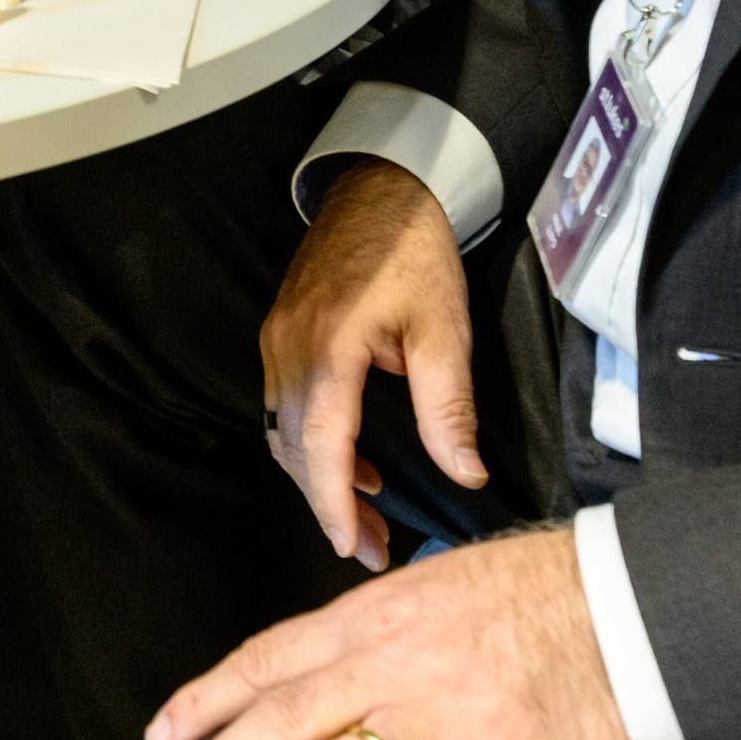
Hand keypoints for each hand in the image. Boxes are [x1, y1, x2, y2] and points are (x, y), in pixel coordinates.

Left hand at [138, 529, 633, 739]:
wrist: (628, 598)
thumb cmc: (529, 593)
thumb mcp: (431, 589)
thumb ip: (371, 634)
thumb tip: (315, 671)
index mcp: (370, 619)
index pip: (269, 660)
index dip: (209, 699)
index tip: (160, 737)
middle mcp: (395, 666)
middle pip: (288, 720)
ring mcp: (450, 719)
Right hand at [262, 161, 484, 569]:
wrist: (380, 189)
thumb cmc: (415, 253)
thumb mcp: (445, 330)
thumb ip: (448, 407)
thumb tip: (464, 476)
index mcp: (329, 347)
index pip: (320, 444)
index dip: (332, 504)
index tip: (354, 548)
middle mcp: (289, 349)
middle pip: (294, 449)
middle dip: (329, 506)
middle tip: (375, 549)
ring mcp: (277, 342)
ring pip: (282, 433)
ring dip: (317, 479)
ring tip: (368, 516)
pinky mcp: (279, 337)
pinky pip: (282, 408)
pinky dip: (311, 445)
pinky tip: (353, 461)